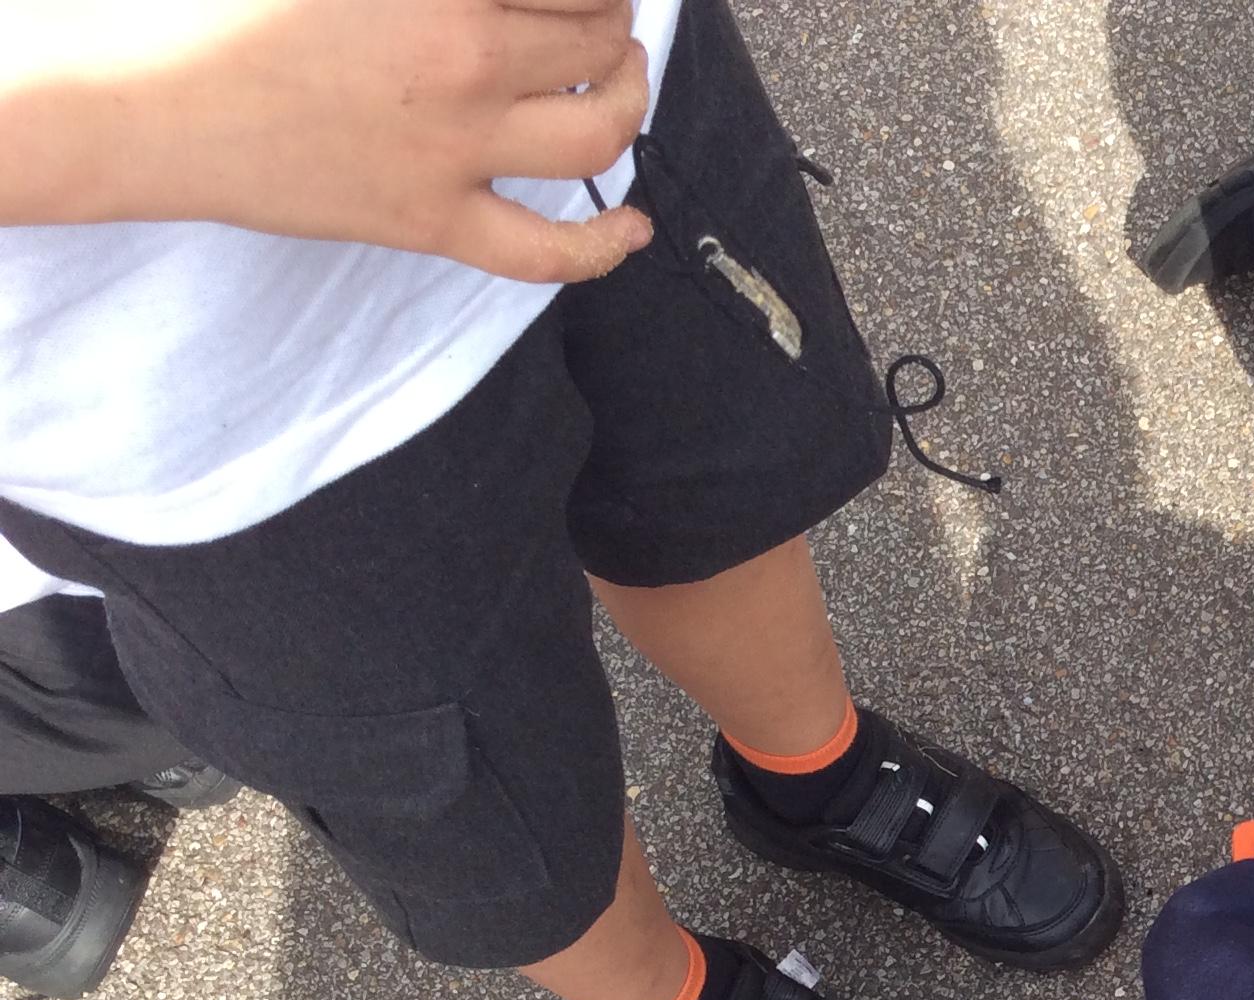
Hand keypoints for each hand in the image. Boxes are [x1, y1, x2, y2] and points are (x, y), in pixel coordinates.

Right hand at [3, 0, 652, 282]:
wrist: (151, 98)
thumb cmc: (226, 5)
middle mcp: (466, 63)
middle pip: (596, 44)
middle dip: (612, 25)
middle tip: (604, 15)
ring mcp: (455, 151)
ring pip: (597, 136)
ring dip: (627, 105)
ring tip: (621, 82)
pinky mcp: (433, 222)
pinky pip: (548, 255)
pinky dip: (605, 246)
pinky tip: (635, 226)